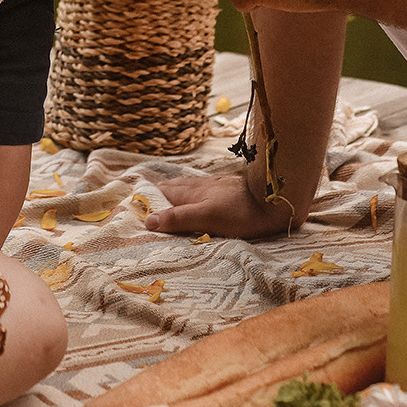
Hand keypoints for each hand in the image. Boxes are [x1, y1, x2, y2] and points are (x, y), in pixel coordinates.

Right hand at [144, 174, 298, 238]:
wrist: (274, 198)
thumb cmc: (241, 211)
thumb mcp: (207, 218)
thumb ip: (178, 218)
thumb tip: (148, 219)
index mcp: (190, 193)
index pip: (161, 193)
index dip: (147, 198)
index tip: (132, 206)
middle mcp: (198, 186)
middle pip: (172, 188)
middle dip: (159, 195)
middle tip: (145, 204)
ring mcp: (213, 187)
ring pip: (187, 188)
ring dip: (174, 194)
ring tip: (165, 199)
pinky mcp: (226, 190)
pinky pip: (200, 192)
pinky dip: (191, 196)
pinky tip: (196, 200)